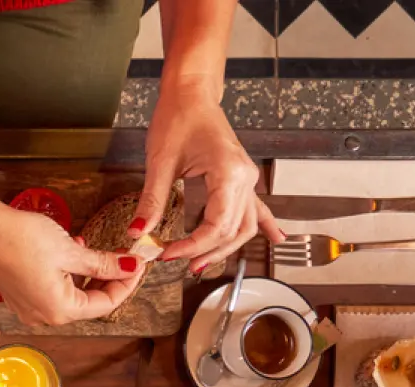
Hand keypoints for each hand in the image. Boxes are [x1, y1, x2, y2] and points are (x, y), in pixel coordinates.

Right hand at [0, 206, 146, 326]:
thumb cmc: (23, 240)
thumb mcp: (72, 251)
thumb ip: (104, 264)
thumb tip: (130, 267)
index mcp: (59, 310)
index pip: (105, 304)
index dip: (126, 283)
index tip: (138, 264)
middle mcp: (44, 316)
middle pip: (88, 304)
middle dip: (109, 280)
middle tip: (125, 258)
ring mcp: (29, 309)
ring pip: (71, 297)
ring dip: (89, 277)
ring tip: (97, 252)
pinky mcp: (20, 297)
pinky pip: (53, 292)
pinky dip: (68, 277)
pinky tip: (72, 256)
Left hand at [135, 83, 283, 274]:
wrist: (191, 94)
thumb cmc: (177, 119)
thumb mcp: (159, 162)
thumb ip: (151, 201)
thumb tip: (138, 234)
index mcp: (228, 173)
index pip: (216, 226)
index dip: (191, 246)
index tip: (165, 253)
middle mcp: (245, 178)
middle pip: (234, 231)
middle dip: (205, 252)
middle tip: (177, 264)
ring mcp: (247, 179)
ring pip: (246, 225)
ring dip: (226, 248)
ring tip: (200, 264)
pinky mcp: (242, 178)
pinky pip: (256, 207)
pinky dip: (264, 225)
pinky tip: (276, 238)